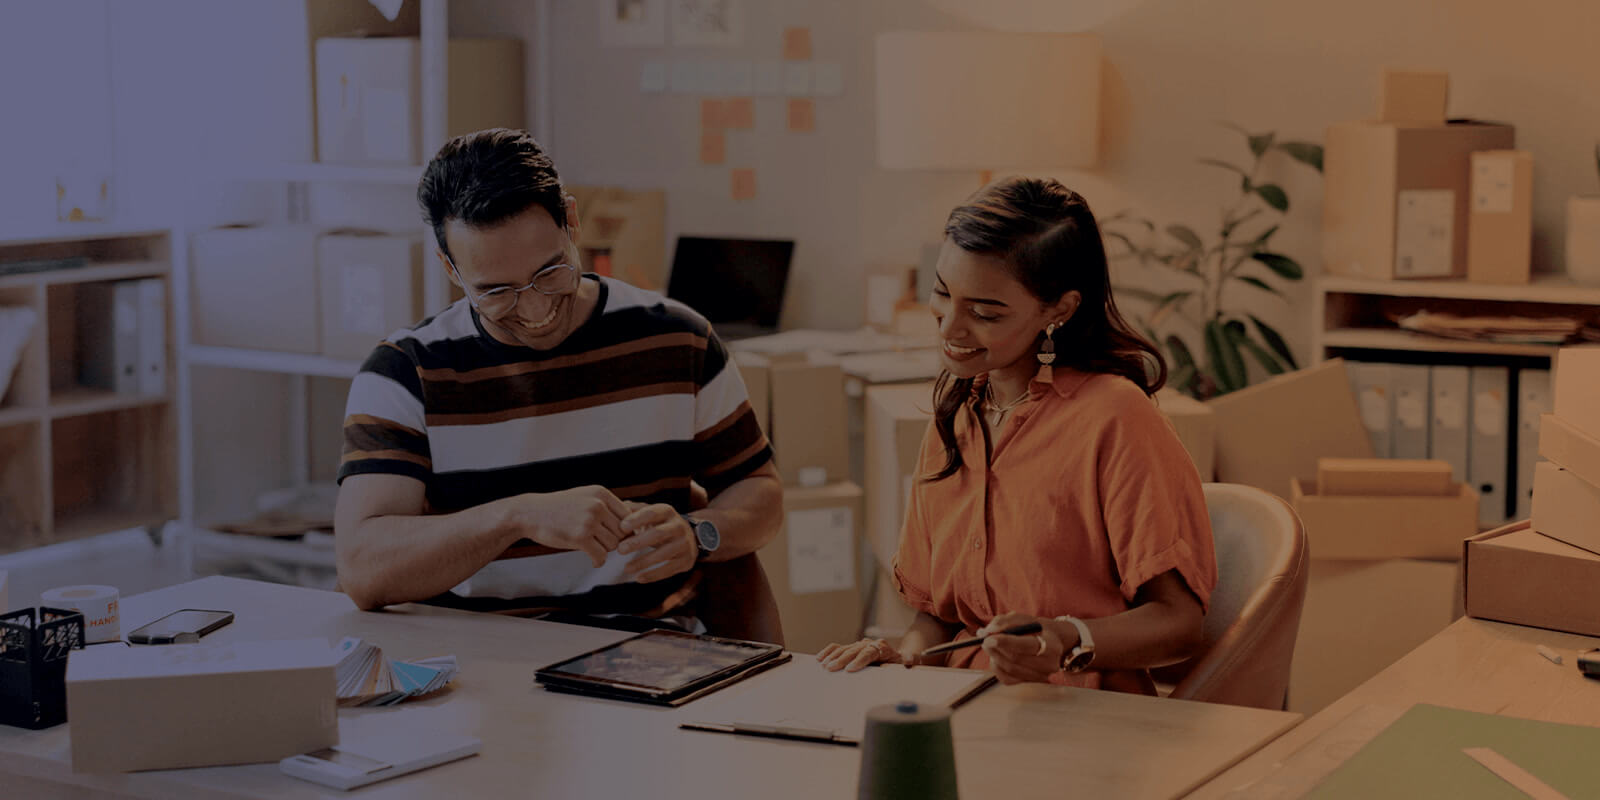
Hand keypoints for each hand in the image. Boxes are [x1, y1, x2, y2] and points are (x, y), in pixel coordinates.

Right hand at [501, 485, 628, 566]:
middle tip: (603, 545)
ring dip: (605, 551)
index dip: (625, 529)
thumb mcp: (584, 497)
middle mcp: (597, 505)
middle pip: (622, 532)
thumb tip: (632, 522)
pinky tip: (594, 561)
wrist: (530, 513)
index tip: (616, 537)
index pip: (628, 515)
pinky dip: (599, 561)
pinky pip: (601, 555)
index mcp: (601, 493)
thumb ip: (606, 506)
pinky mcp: (579, 537)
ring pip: (613, 545)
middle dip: (615, 541)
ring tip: (595, 550)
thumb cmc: (559, 507)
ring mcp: (589, 521)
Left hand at [616, 504, 697, 582]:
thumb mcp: (649, 513)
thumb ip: (632, 511)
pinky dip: (653, 575)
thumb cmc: (660, 524)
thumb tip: (615, 509)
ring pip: (664, 554)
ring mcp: (685, 544)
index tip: (622, 527)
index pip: (652, 513)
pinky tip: (638, 578)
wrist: (689, 536)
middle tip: (620, 550)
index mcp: (667, 512)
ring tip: (626, 568)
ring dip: (643, 562)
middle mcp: (679, 526)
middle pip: (658, 534)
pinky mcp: (686, 560)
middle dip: (638, 542)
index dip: (637, 520)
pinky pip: (668, 569)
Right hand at [817, 638, 905, 671]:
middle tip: (832, 668)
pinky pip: (838, 648)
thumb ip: (908, 661)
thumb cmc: (899, 664)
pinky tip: (820, 658)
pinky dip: (828, 651)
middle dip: (842, 660)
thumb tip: (909, 659)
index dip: (859, 660)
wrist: (896, 658)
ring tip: (825, 665)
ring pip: (844, 648)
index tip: (850, 669)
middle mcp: (869, 644)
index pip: (869, 652)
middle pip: (854, 650)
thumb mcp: (906, 663)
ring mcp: (859, 645)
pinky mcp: (851, 648)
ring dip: (833, 657)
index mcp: (882, 648)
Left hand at [979, 613, 1070, 684]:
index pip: (1025, 645)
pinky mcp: (1031, 683)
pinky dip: (997, 667)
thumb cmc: (1037, 629)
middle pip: (1015, 659)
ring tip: (989, 645)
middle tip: (984, 640)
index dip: (1005, 642)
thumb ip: (1005, 621)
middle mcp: (1049, 664)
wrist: (1053, 643)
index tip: (988, 637)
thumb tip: (987, 631)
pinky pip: (1007, 679)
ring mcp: (1041, 676)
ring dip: (994, 656)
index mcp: (1051, 645)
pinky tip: (996, 657)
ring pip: (1009, 669)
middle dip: (996, 649)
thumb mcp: (1025, 619)